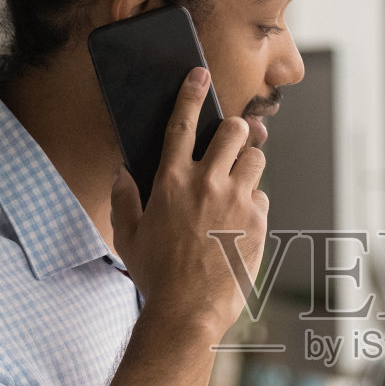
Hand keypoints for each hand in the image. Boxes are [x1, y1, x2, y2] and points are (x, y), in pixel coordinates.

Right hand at [110, 67, 267, 340]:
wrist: (189, 310)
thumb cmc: (155, 275)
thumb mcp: (127, 236)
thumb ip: (123, 199)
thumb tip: (122, 173)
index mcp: (171, 180)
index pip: (182, 122)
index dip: (192, 92)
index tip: (200, 75)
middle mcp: (207, 182)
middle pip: (234, 131)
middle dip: (235, 128)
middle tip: (231, 138)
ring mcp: (237, 201)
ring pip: (256, 158)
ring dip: (248, 162)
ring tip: (237, 180)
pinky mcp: (259, 222)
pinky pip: (262, 198)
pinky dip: (253, 203)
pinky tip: (240, 221)